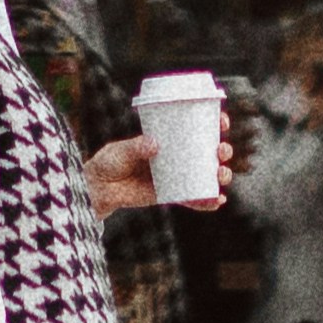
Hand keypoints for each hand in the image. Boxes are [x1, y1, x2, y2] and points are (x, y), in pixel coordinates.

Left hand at [81, 115, 244, 217]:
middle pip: (209, 152)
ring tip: (221, 175)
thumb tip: (155, 144)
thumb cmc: (108, 162)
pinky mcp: (171, 195)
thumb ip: (135, 147)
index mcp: (168, 139)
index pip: (197, 128)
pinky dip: (207, 201)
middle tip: (222, 151)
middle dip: (223, 151)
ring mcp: (175, 176)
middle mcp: (176, 157)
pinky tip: (218, 201)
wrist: (99, 188)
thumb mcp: (121, 151)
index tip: (222, 122)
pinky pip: (194, 198)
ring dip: (221, 175)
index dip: (215, 124)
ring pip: (206, 175)